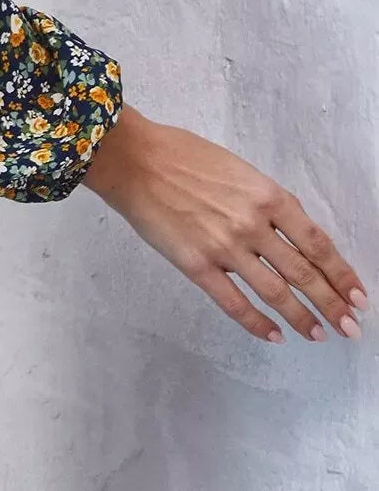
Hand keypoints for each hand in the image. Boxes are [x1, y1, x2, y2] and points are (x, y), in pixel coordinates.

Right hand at [81, 105, 368, 344]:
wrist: (134, 160)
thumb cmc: (182, 154)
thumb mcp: (236, 168)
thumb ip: (265, 201)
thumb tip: (288, 234)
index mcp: (266, 195)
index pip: (317, 243)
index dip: (341, 273)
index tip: (358, 294)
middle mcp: (253, 224)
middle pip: (304, 273)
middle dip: (332, 303)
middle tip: (351, 327)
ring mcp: (225, 248)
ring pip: (276, 293)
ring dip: (302, 318)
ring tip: (319, 334)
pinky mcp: (197, 266)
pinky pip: (235, 303)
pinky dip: (257, 323)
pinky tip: (273, 335)